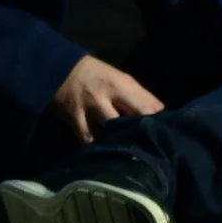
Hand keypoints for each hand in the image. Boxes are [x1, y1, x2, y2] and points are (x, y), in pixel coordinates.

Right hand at [45, 55, 163, 144]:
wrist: (57, 66)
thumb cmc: (93, 74)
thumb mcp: (118, 78)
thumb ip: (137, 96)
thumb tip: (160, 114)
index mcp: (123, 84)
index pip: (150, 106)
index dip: (160, 123)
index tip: (164, 136)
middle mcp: (109, 94)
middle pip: (134, 118)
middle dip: (143, 135)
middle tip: (148, 150)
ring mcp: (90, 106)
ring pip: (111, 130)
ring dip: (119, 143)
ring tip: (126, 156)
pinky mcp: (74, 117)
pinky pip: (88, 139)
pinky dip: (95, 147)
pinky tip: (101, 154)